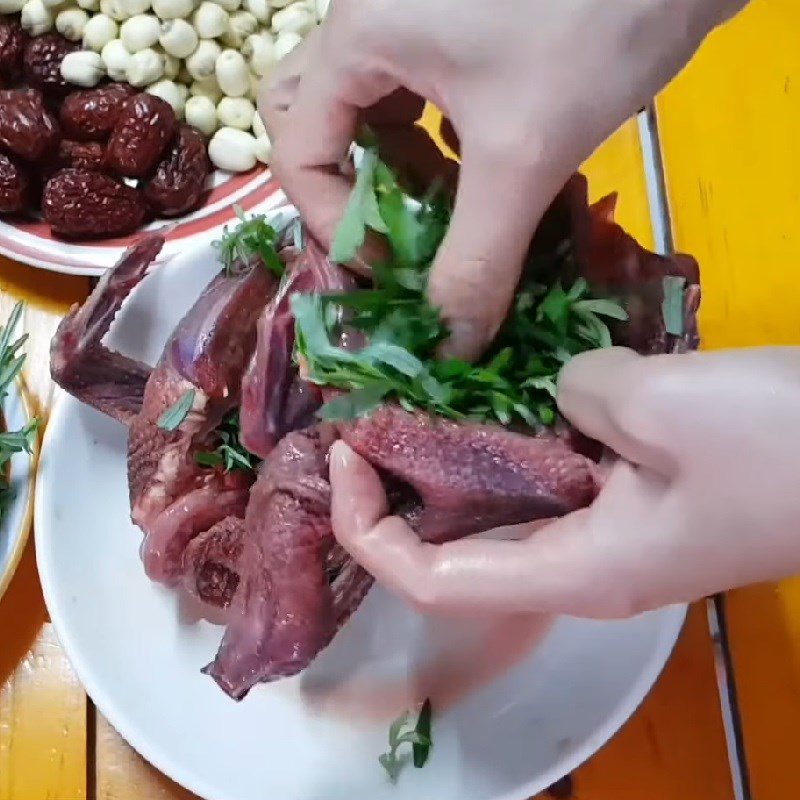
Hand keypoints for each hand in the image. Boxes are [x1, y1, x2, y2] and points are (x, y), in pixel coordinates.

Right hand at [262, 0, 745, 358]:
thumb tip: (450, 348)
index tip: (395, 269)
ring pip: (373, 109)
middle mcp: (374, 20)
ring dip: (400, 172)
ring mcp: (420, 15)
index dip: (336, 225)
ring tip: (449, 213)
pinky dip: (440, 145)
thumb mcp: (523, 155)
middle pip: (317, 118)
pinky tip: (487, 174)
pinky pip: (422, 94)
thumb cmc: (596, 22)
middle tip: (396, 230)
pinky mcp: (466, 22)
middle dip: (351, 188)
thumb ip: (476, 260)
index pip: (299, 150)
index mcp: (361, 36)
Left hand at [330, 347, 799, 617]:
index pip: (432, 580)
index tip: (340, 457)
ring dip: (444, 469)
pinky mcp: (629, 506)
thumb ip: (576, 393)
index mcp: (574, 572)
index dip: (368, 529)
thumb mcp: (660, 406)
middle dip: (394, 494)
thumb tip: (556, 390)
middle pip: (452, 553)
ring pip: (495, 518)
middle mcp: (577, 571)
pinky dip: (501, 449)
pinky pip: (542, 486)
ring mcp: (606, 539)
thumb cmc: (782, 447)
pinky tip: (493, 396)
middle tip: (363, 421)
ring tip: (409, 403)